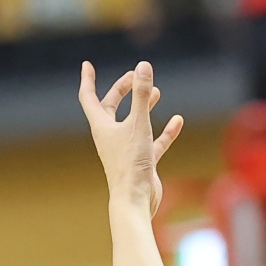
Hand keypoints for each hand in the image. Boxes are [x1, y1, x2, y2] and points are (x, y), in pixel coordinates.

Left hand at [78, 61, 182, 215]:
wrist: (135, 200)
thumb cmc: (131, 164)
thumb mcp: (138, 124)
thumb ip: (141, 95)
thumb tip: (143, 66)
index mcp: (102, 127)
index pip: (89, 97)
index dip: (88, 80)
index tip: (87, 65)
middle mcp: (111, 137)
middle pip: (112, 107)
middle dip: (122, 90)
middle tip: (135, 76)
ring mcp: (127, 149)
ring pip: (133, 122)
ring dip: (143, 106)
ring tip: (157, 92)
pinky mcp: (142, 161)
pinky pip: (154, 141)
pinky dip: (165, 131)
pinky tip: (177, 121)